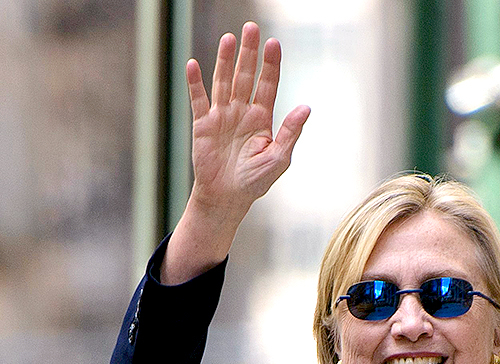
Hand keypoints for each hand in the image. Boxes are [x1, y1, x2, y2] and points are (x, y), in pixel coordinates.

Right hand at [186, 23, 310, 222]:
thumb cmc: (254, 181)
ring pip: (224, 82)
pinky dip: (195, 83)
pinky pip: (198, 100)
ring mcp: (222, 116)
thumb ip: (290, 132)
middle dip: (249, 53)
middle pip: (246, 76)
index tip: (274, 44)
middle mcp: (242, 112)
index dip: (271, 65)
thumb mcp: (278, 158)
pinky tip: (193, 64)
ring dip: (226, 61)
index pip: (268, 85)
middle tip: (251, 28)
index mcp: (262, 118)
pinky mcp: (203, 125)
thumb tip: (306, 107)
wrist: (226, 199)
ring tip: (229, 39)